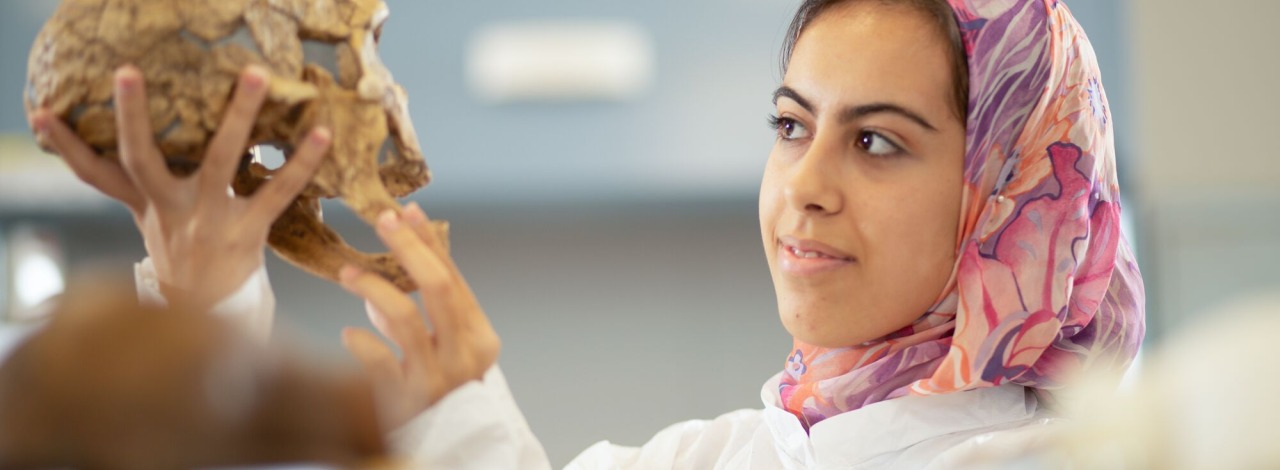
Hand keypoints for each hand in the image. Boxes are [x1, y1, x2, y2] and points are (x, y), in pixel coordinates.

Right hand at [30, 65, 330, 310]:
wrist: (216, 314)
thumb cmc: (185, 248)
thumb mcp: (152, 218)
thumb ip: (134, 182)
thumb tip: (104, 150)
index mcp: (147, 203)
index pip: (97, 173)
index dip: (69, 146)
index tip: (47, 115)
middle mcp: (171, 209)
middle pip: (143, 159)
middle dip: (133, 117)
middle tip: (127, 74)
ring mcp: (209, 220)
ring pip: (221, 159)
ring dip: (239, 115)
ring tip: (255, 77)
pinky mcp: (250, 231)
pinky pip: (279, 191)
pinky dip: (302, 162)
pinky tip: (320, 134)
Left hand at [339, 202, 500, 429]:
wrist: (440, 449)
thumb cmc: (439, 391)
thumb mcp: (444, 346)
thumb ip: (426, 308)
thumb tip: (401, 254)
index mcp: (481, 337)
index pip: (455, 278)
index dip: (428, 242)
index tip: (405, 210)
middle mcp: (466, 357)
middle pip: (439, 288)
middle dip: (410, 248)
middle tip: (382, 219)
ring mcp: (438, 380)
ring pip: (406, 318)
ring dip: (374, 288)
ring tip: (347, 273)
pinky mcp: (406, 401)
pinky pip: (379, 361)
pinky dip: (361, 343)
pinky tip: (347, 335)